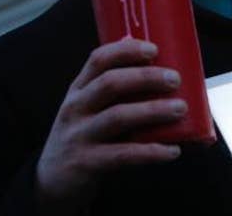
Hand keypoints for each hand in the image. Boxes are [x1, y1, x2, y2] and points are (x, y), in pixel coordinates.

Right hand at [34, 38, 185, 213]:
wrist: (51, 182)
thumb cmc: (80, 138)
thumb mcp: (86, 109)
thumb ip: (110, 90)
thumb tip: (148, 67)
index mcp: (78, 90)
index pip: (98, 60)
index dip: (126, 51)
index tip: (153, 49)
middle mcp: (76, 108)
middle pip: (110, 83)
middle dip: (145, 78)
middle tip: (174, 79)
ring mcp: (79, 135)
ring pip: (118, 116)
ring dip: (152, 110)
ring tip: (180, 109)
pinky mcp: (86, 163)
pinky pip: (123, 154)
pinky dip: (150, 152)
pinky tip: (172, 151)